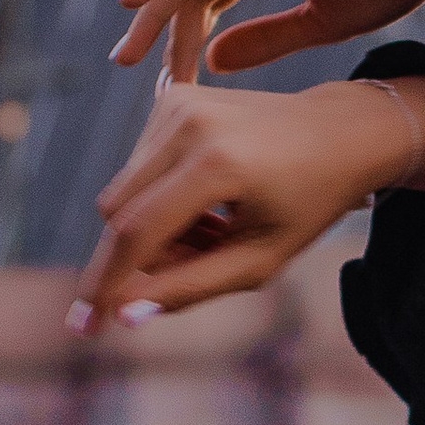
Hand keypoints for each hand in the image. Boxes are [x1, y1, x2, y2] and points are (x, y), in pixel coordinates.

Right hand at [69, 73, 419, 329]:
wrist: (343, 130)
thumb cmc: (309, 202)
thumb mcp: (261, 259)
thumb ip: (190, 289)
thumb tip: (124, 317)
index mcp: (218, 164)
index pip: (136, 233)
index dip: (104, 285)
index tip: (81, 329)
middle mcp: (189, 123)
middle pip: (115, 211)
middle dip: (135, 256)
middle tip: (193, 265)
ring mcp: (176, 102)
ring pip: (122, 192)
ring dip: (154, 226)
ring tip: (217, 230)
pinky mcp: (172, 95)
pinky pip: (138, 166)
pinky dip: (161, 197)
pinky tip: (210, 202)